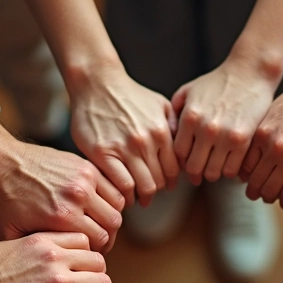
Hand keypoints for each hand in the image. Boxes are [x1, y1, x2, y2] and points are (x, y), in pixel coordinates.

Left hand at [0, 115, 124, 251]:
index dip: (96, 251)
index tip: (89, 253)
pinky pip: (112, 187)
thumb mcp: (14, 235)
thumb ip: (41, 251)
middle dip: (107, 236)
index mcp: (61, 217)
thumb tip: (60, 268)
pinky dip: (111, 199)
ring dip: (110, 217)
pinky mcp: (85, 165)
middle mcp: (76, 197)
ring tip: (99, 223)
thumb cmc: (3, 200)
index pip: (99, 242)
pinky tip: (99, 206)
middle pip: (112, 225)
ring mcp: (84, 179)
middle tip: (98, 241)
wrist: (0, 163)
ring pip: (117, 206)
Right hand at [71, 69, 179, 205]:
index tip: (164, 187)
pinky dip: (124, 195)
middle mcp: (145, 142)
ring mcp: (124, 148)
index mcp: (161, 132)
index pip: (174, 170)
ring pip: (142, 186)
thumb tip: (184, 149)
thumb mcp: (160, 105)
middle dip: (155, 191)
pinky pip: (120, 184)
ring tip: (137, 199)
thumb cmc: (129, 95)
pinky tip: (122, 195)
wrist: (97, 83)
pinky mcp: (102, 153)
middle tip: (149, 196)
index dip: (170, 182)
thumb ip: (174, 127)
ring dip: (141, 197)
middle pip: (159, 181)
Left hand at [172, 59, 278, 184]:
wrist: (250, 72)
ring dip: (212, 173)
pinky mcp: (243, 140)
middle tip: (198, 172)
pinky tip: (229, 164)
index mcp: (189, 118)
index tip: (186, 161)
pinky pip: (231, 169)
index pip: (178, 154)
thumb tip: (168, 137)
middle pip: (193, 167)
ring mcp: (225, 136)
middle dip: (194, 172)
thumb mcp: (189, 91)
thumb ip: (174, 112)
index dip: (181, 161)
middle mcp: (205, 129)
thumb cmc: (218, 82)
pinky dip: (229, 171)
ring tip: (214, 167)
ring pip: (212, 172)